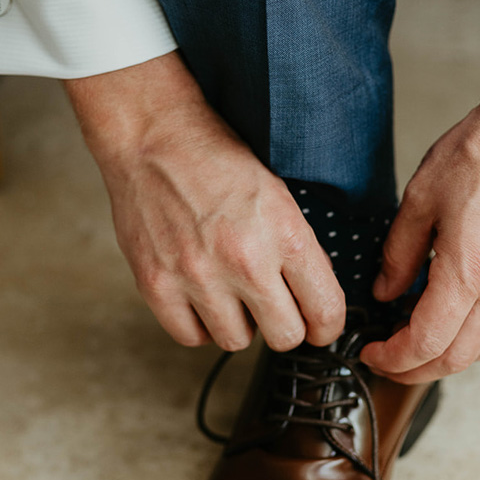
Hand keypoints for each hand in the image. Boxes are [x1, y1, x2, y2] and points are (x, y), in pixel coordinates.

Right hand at [64, 52, 344, 350]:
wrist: (152, 137)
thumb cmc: (215, 158)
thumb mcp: (278, 194)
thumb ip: (298, 248)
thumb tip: (314, 294)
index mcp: (284, 233)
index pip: (326, 310)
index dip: (326, 325)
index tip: (319, 325)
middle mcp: (244, 260)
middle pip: (285, 337)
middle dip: (286, 325)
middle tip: (275, 309)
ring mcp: (197, 276)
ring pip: (237, 342)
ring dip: (239, 323)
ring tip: (232, 294)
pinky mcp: (156, 285)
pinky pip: (190, 336)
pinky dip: (198, 323)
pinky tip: (201, 297)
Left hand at [361, 49, 479, 382]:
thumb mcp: (421, 197)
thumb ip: (399, 252)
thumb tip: (386, 291)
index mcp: (471, 271)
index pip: (428, 341)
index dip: (393, 358)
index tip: (371, 353)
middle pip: (459, 358)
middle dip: (417, 370)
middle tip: (387, 362)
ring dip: (448, 358)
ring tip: (415, 346)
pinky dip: (472, 335)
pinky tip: (450, 319)